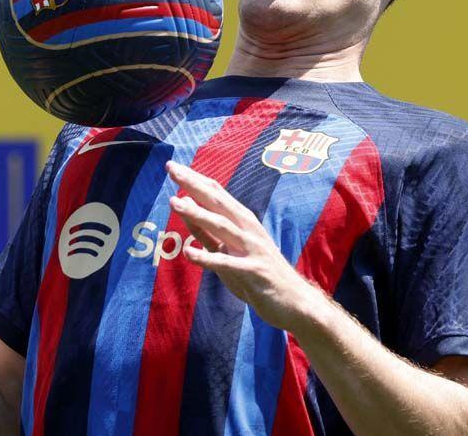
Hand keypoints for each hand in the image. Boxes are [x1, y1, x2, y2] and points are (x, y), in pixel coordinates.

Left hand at [165, 161, 322, 332]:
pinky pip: (227, 263)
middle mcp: (249, 230)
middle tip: (172, 168)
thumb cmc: (259, 274)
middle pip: (218, 202)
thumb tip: (185, 208)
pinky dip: (207, 258)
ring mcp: (252, 250)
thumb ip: (207, 232)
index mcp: (244, 221)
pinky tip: (189, 253)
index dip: (195, 179)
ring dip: (198, 214)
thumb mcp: (230, 249)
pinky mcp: (254, 272)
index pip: (217, 194)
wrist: (295, 301)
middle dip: (194, 185)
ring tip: (174, 203)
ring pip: (222, 227)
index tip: (173, 166)